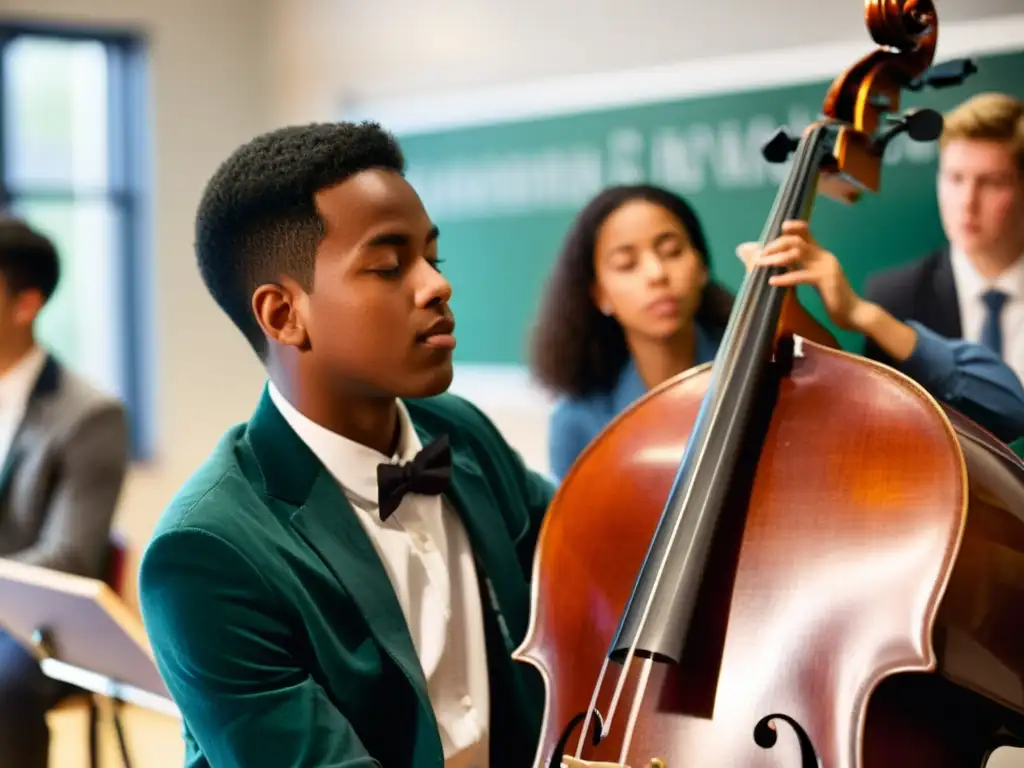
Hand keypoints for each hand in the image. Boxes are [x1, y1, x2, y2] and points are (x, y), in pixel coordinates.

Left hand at [735, 220, 869, 331]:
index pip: (806, 232)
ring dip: (776, 258)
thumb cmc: (833, 297)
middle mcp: (824, 255)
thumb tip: (780, 261)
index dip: (791, 227)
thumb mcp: (816, 278)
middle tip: (761, 255)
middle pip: (797, 240)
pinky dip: (784, 278)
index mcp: (822, 254)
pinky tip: (772, 282)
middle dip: (776, 245)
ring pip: (797, 253)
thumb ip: (803, 267)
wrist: (853, 312)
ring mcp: (826, 266)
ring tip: (762, 264)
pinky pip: (801, 275)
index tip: (776, 231)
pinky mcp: (826, 280)